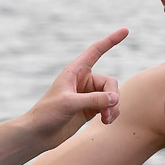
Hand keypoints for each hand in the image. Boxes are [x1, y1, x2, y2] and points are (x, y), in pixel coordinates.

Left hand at [27, 28, 127, 147]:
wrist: (38, 134)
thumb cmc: (47, 114)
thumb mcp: (69, 104)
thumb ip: (94, 100)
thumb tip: (116, 98)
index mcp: (74, 71)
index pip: (96, 51)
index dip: (111, 40)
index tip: (125, 30)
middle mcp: (83, 80)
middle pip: (110, 82)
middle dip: (113, 97)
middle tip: (108, 113)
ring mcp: (88, 95)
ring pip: (112, 96)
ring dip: (114, 108)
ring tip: (107, 120)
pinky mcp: (90, 108)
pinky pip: (109, 106)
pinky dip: (111, 113)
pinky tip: (106, 122)